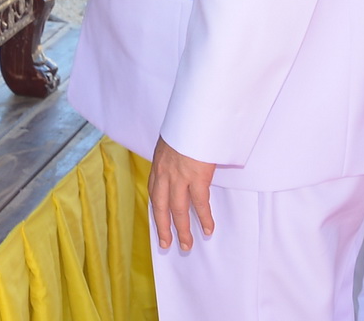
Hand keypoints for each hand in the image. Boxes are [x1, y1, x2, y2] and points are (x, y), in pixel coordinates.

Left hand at [149, 137, 214, 251]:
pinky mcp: (196, 177)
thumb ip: (174, 155)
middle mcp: (164, 173)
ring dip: (183, 230)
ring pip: (177, 210)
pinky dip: (203, 218)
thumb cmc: (187, 126)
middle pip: (161, 207)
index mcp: (159, 165)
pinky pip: (199, 203)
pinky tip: (208, 229)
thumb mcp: (173, 140)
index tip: (159, 223)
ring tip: (187, 245)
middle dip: (163, 228)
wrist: (194, 117)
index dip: (156, 211)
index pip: (154, 193)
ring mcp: (179, 176)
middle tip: (167, 244)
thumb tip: (181, 163)